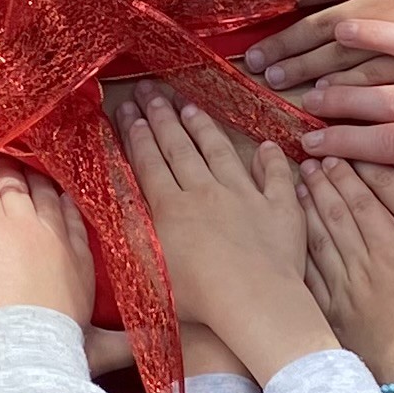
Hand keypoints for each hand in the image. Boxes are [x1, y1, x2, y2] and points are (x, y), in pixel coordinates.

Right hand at [0, 161, 97, 335]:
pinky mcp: (79, 254)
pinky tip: (61, 196)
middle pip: (15, 185)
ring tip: (29, 172)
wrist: (24, 348)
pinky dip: (65, 202)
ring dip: (35, 179)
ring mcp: (55, 236)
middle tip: (0, 160)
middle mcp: (25, 224)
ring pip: (46, 194)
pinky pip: (74, 217)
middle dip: (5, 169)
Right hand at [115, 90, 334, 378]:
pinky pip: (276, 177)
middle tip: (152, 92)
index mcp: (171, 207)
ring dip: (205, 128)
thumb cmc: (197, 298)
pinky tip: (268, 146)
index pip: (150, 162)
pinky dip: (272, 160)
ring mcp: (245, 195)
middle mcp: (205, 192)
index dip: (137, 134)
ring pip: (221, 152)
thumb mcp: (147, 267)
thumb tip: (114, 201)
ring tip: (191, 107)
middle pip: (180, 148)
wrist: (254, 300)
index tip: (128, 109)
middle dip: (163, 118)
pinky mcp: (279, 207)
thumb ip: (130, 231)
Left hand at [301, 154, 393, 381]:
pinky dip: (301, 249)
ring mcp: (346, 289)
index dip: (350, 174)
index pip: (366, 201)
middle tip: (311, 158)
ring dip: (308, 209)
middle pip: (338, 214)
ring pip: (320, 239)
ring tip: (300, 184)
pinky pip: (312, 274)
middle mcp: (367, 265)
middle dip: (324, 182)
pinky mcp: (334, 312)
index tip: (339, 154)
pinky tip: (293, 234)